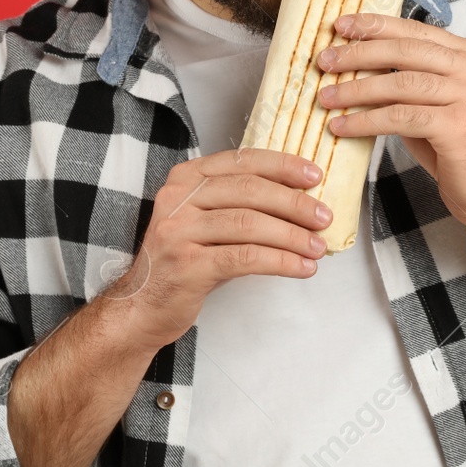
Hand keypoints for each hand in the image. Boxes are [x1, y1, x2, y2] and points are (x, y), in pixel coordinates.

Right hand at [110, 147, 331, 351]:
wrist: (142, 306)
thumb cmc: (184, 261)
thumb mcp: (206, 220)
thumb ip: (240, 203)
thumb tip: (301, 200)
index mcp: (186, 178)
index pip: (241, 160)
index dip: (282, 166)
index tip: (314, 175)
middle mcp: (178, 198)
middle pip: (249, 191)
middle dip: (294, 203)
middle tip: (324, 217)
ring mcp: (179, 230)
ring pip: (250, 224)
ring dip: (292, 236)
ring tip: (317, 247)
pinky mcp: (187, 265)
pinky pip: (245, 257)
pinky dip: (280, 261)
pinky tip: (301, 268)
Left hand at [316, 12, 465, 230]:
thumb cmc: (455, 147)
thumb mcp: (431, 103)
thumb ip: (406, 78)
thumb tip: (354, 60)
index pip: (415, 32)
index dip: (375, 26)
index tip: (341, 26)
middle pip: (405, 52)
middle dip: (358, 54)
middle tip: (325, 61)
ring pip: (399, 83)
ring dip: (355, 91)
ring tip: (326, 98)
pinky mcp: (458, 126)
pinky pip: (400, 117)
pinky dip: (365, 121)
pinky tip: (342, 127)